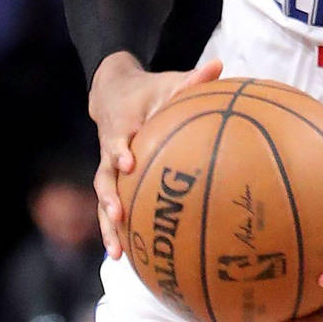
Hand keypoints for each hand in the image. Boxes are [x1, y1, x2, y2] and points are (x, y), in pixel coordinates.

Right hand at [88, 53, 222, 258]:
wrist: (112, 93)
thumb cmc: (150, 91)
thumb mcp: (168, 82)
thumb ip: (192, 79)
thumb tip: (219, 65)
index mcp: (122, 126)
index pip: (117, 138)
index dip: (120, 150)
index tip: (128, 162)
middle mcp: (110, 150)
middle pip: (104, 176)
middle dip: (108, 197)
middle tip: (118, 214)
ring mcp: (108, 169)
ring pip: (103, 200)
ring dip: (107, 226)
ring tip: (116, 252)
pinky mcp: (111, 182)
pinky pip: (109, 208)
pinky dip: (114, 231)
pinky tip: (123, 257)